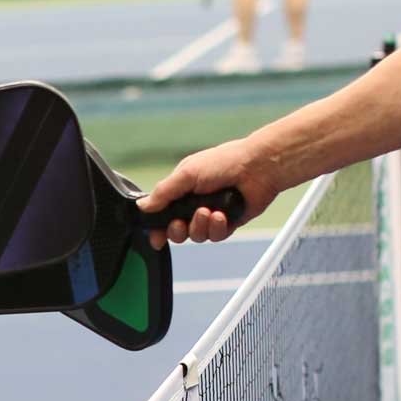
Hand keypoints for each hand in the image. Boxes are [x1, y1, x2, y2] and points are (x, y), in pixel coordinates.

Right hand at [139, 138, 278, 247]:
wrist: (258, 167)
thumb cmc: (224, 162)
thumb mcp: (186, 173)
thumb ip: (163, 192)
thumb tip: (142, 205)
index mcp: (181, 190)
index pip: (162, 214)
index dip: (157, 228)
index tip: (156, 238)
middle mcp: (194, 204)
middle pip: (176, 231)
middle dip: (177, 230)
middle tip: (181, 222)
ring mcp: (211, 215)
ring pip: (196, 236)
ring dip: (200, 226)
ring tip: (209, 212)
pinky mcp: (228, 223)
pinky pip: (215, 236)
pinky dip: (217, 227)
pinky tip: (222, 215)